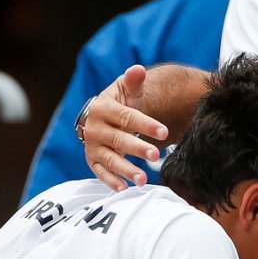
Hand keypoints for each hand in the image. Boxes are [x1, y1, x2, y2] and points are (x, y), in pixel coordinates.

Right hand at [84, 65, 169, 190]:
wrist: (104, 117)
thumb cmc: (121, 103)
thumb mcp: (128, 91)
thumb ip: (134, 82)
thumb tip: (138, 69)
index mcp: (103, 108)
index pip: (126, 117)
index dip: (145, 124)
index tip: (164, 132)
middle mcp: (94, 128)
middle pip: (118, 139)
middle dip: (137, 148)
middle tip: (156, 155)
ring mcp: (93, 146)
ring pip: (109, 159)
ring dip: (126, 170)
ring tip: (143, 180)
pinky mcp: (93, 160)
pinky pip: (100, 172)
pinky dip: (110, 181)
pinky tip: (124, 188)